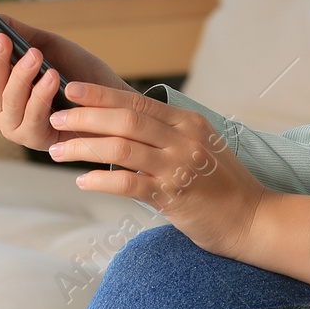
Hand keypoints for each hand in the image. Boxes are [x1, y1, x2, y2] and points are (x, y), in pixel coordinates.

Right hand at [0, 6, 130, 150]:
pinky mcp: (33, 139)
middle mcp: (2, 105)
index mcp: (3, 82)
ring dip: (21, 77)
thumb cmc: (81, 74)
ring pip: (8, 99)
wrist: (114, 104)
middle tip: (3, 38)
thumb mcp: (52, 46)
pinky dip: (41, 97)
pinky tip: (51, 79)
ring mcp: (14, 125)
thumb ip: (23, 34)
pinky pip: (31, 117)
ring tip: (36, 56)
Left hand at [44, 81, 275, 261]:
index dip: (100, 94)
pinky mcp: (173, 197)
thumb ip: (167, 132)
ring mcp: (178, 167)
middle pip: (124, 120)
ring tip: (58, 151)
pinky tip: (82, 181)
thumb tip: (124, 120)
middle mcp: (183, 139)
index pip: (136, 101)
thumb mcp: (200, 145)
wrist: (252, 218)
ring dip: (83, 148)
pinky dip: (101, 180)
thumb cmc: (222, 183)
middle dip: (84, 117)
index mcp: (187, 122)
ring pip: (120, 148)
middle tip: (57, 120)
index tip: (71, 89)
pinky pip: (128, 184)